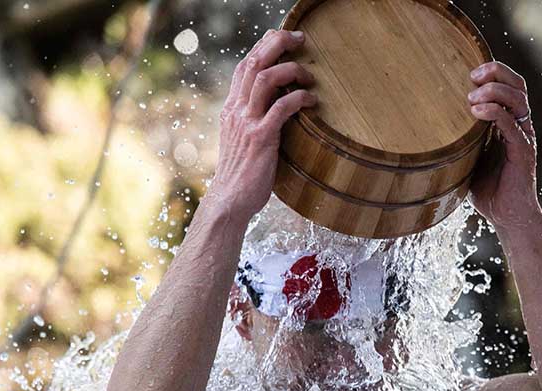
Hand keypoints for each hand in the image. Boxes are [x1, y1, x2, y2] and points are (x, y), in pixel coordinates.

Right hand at [207, 29, 316, 221]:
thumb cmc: (243, 175)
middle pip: (253, 61)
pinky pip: (280, 107)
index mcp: (231, 109)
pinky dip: (299, 98)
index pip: (244, 65)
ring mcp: (246, 122)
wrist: (230, 200)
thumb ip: (255, 121)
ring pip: (265, 78)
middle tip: (299, 38)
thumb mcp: (244, 141)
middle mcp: (236, 110)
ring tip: (309, 75)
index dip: (264, 46)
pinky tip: (311, 100)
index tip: (283, 39)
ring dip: (290, 69)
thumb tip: (278, 109)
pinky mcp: (260, 138)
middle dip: (277, 43)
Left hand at [467, 61, 539, 228]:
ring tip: (471, 97)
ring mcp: (524, 137)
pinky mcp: (523, 152)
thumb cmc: (488, 190)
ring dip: (494, 91)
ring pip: (518, 99)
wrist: (507, 216)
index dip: (494, 72)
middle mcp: (521, 126)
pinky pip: (511, 124)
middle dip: (497, 72)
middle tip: (473, 75)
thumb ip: (460, 139)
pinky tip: (476, 112)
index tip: (469, 73)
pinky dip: (495, 113)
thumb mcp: (469, 157)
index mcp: (510, 123)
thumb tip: (429, 127)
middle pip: (518, 84)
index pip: (510, 86)